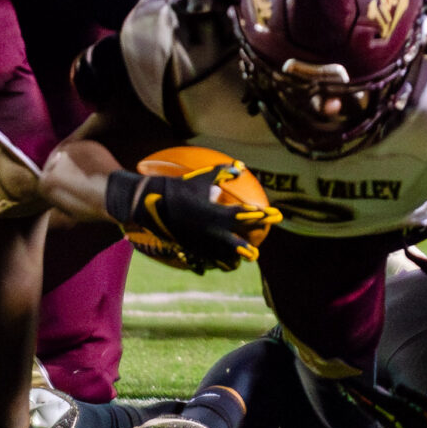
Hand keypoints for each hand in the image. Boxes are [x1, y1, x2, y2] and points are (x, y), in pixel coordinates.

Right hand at [126, 168, 280, 271]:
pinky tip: (227, 261)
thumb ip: (221, 172)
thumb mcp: (200, 179)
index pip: (245, 216)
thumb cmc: (179, 188)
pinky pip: (209, 258)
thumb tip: (239, 167)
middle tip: (258, 245)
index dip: (262, 216)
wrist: (150, 205)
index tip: (276, 215)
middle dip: (248, 245)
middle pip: (237, 243)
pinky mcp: (192, 248)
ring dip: (235, 256)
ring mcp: (201, 242)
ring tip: (247, 256)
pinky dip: (219, 259)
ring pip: (224, 256)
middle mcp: (210, 231)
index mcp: (215, 214)